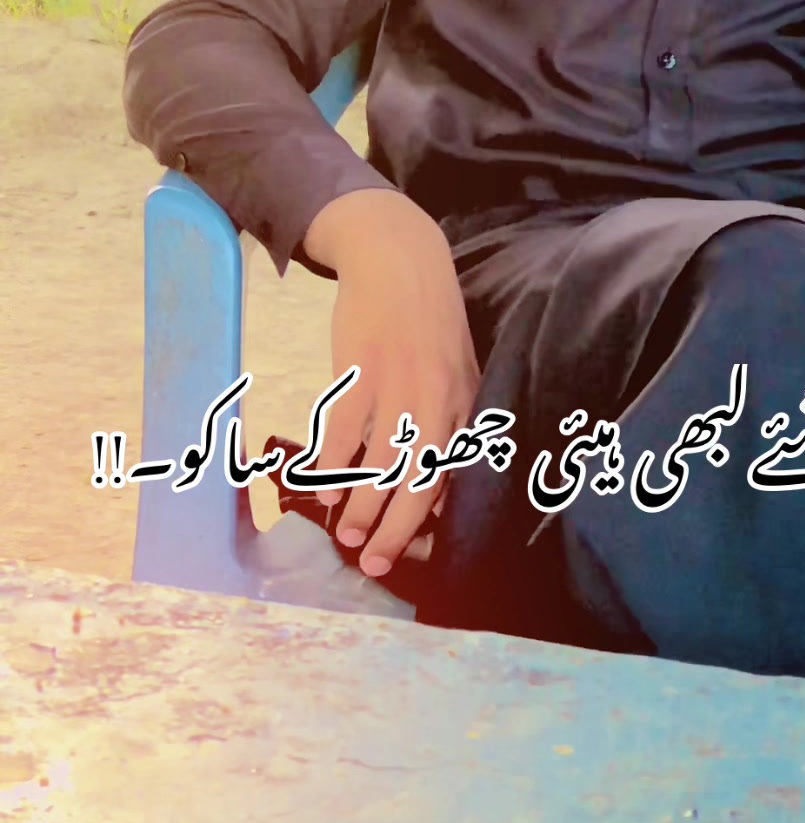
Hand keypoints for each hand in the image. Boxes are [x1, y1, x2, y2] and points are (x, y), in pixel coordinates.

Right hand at [304, 190, 480, 577]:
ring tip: (343, 533)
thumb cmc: (429, 321)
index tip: (420, 553)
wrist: (400, 260)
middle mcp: (437, 402)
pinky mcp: (359, 371)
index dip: (438, 521)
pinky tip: (320, 486)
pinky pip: (342, 433)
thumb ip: (452, 422)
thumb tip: (438, 484)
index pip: (458, 476)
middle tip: (372, 562)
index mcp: (466, 404)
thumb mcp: (458, 369)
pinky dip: (330, 467)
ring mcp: (397, 387)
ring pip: (379, 465)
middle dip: (396, 531)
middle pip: (420, 483)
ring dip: (359, 507)